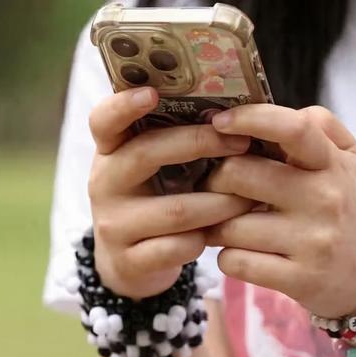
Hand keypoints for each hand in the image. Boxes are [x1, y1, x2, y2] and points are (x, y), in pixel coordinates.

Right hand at [87, 87, 254, 298]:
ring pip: (176, 209)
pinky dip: (208, 237)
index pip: (104, 121)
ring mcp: (114, 224)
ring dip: (221, 201)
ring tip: (252, 196)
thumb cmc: (157, 199)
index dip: (124, 105)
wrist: (132, 263)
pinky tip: (227, 232)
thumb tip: (236, 109)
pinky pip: (179, 247)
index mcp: (111, 152)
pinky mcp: (130, 261)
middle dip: (200, 144)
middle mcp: (104, 183)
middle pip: (146, 153)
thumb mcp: (156, 167)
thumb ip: (177, 138)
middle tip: (242, 142)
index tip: (152, 93)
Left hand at [203, 105, 355, 317]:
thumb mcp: (348, 160)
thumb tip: (273, 112)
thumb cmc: (348, 206)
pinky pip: (235, 261)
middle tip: (219, 186)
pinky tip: (242, 251)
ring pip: (230, 224)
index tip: (219, 122)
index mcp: (333, 164)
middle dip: (217, 179)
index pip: (293, 128)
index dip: (249, 118)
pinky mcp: (299, 279)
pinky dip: (228, 256)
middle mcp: (325, 199)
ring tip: (229, 223)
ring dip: (218, 224)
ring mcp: (313, 241)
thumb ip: (319, 125)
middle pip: (239, 174)